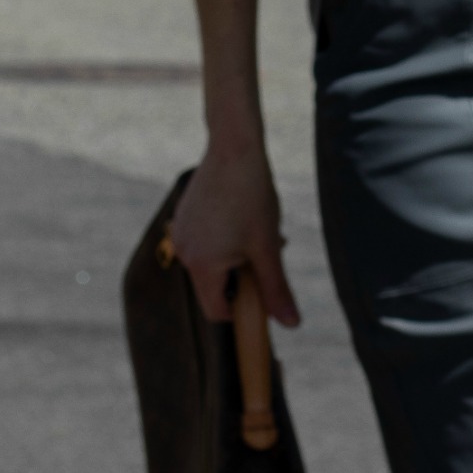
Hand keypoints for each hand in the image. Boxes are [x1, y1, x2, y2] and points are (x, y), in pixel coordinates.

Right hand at [167, 135, 300, 328]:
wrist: (234, 147)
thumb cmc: (252, 196)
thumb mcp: (268, 246)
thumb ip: (276, 288)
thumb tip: (291, 324)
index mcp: (200, 266)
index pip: (216, 311)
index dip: (242, 310)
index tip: (263, 292)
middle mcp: (182, 251)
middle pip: (215, 285)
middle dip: (243, 276)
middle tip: (267, 251)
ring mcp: (180, 232)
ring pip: (211, 262)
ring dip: (236, 256)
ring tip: (257, 230)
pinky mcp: (183, 216)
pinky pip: (204, 242)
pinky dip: (224, 240)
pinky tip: (242, 216)